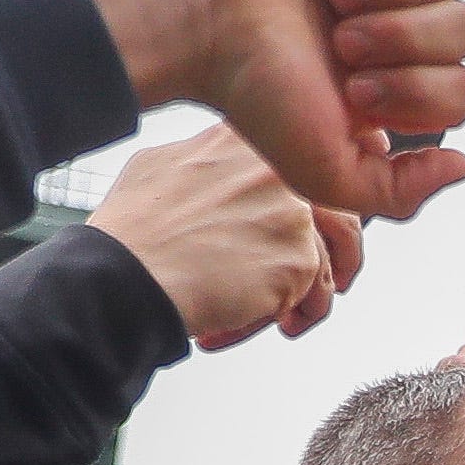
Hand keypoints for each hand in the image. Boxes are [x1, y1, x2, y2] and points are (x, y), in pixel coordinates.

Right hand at [63, 0, 464, 218]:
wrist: (197, 17)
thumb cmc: (251, 90)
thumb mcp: (326, 171)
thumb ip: (400, 193)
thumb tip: (463, 165)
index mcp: (400, 80)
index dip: (419, 89)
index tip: (354, 89)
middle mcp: (400, 22)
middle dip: (405, 39)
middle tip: (341, 40)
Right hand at [88, 118, 361, 349]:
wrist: (123, 276)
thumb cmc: (133, 232)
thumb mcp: (162, 166)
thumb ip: (207, 163)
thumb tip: (222, 173)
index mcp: (246, 141)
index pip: (308, 171)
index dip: (315, 210)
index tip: (316, 230)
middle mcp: (278, 169)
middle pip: (340, 214)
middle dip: (339, 254)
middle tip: (328, 279)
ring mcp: (293, 213)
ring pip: (326, 262)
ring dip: (305, 296)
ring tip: (280, 316)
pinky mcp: (298, 259)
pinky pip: (311, 298)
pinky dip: (285, 318)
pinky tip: (252, 324)